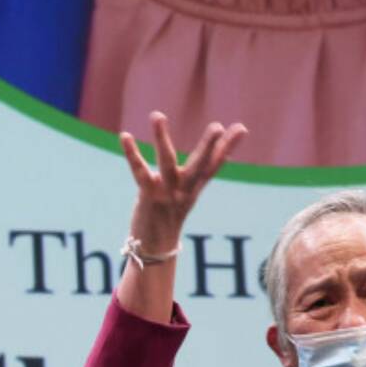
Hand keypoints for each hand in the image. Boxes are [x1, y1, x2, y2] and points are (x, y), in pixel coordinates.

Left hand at [120, 111, 245, 250]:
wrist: (153, 251)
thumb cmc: (168, 218)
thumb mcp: (187, 196)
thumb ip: (200, 176)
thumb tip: (222, 159)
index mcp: (194, 189)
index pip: (213, 166)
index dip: (227, 147)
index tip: (241, 128)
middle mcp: (183, 190)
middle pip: (199, 165)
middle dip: (209, 146)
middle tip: (218, 126)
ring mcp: (165, 193)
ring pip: (166, 162)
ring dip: (161, 138)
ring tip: (157, 115)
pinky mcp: (147, 196)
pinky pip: (139, 172)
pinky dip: (132, 154)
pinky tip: (124, 135)